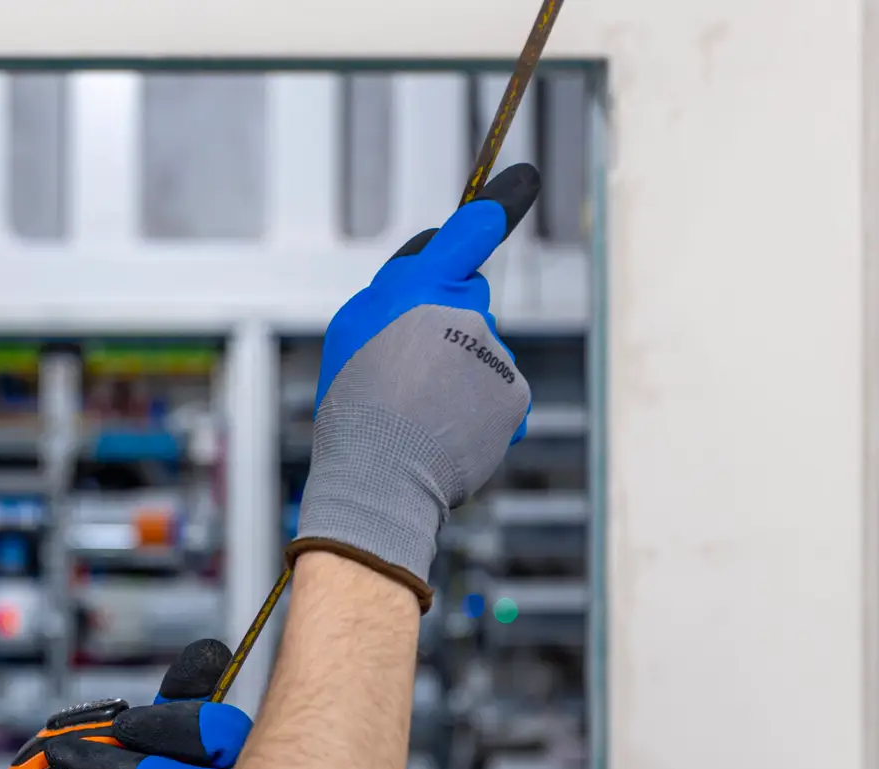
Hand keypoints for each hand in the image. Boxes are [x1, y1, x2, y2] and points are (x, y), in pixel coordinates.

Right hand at [292, 163, 540, 607]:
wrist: (381, 478)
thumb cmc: (355, 404)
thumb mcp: (352, 330)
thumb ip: (397, 293)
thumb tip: (442, 280)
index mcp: (419, 287)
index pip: (469, 231)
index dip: (498, 202)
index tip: (526, 179)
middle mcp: (466, 312)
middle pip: (469, 295)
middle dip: (448, 317)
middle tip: (407, 367)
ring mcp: (496, 354)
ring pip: (483, 349)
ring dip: (459, 372)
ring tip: (420, 411)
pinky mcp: (516, 394)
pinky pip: (499, 390)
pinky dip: (480, 407)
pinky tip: (448, 429)